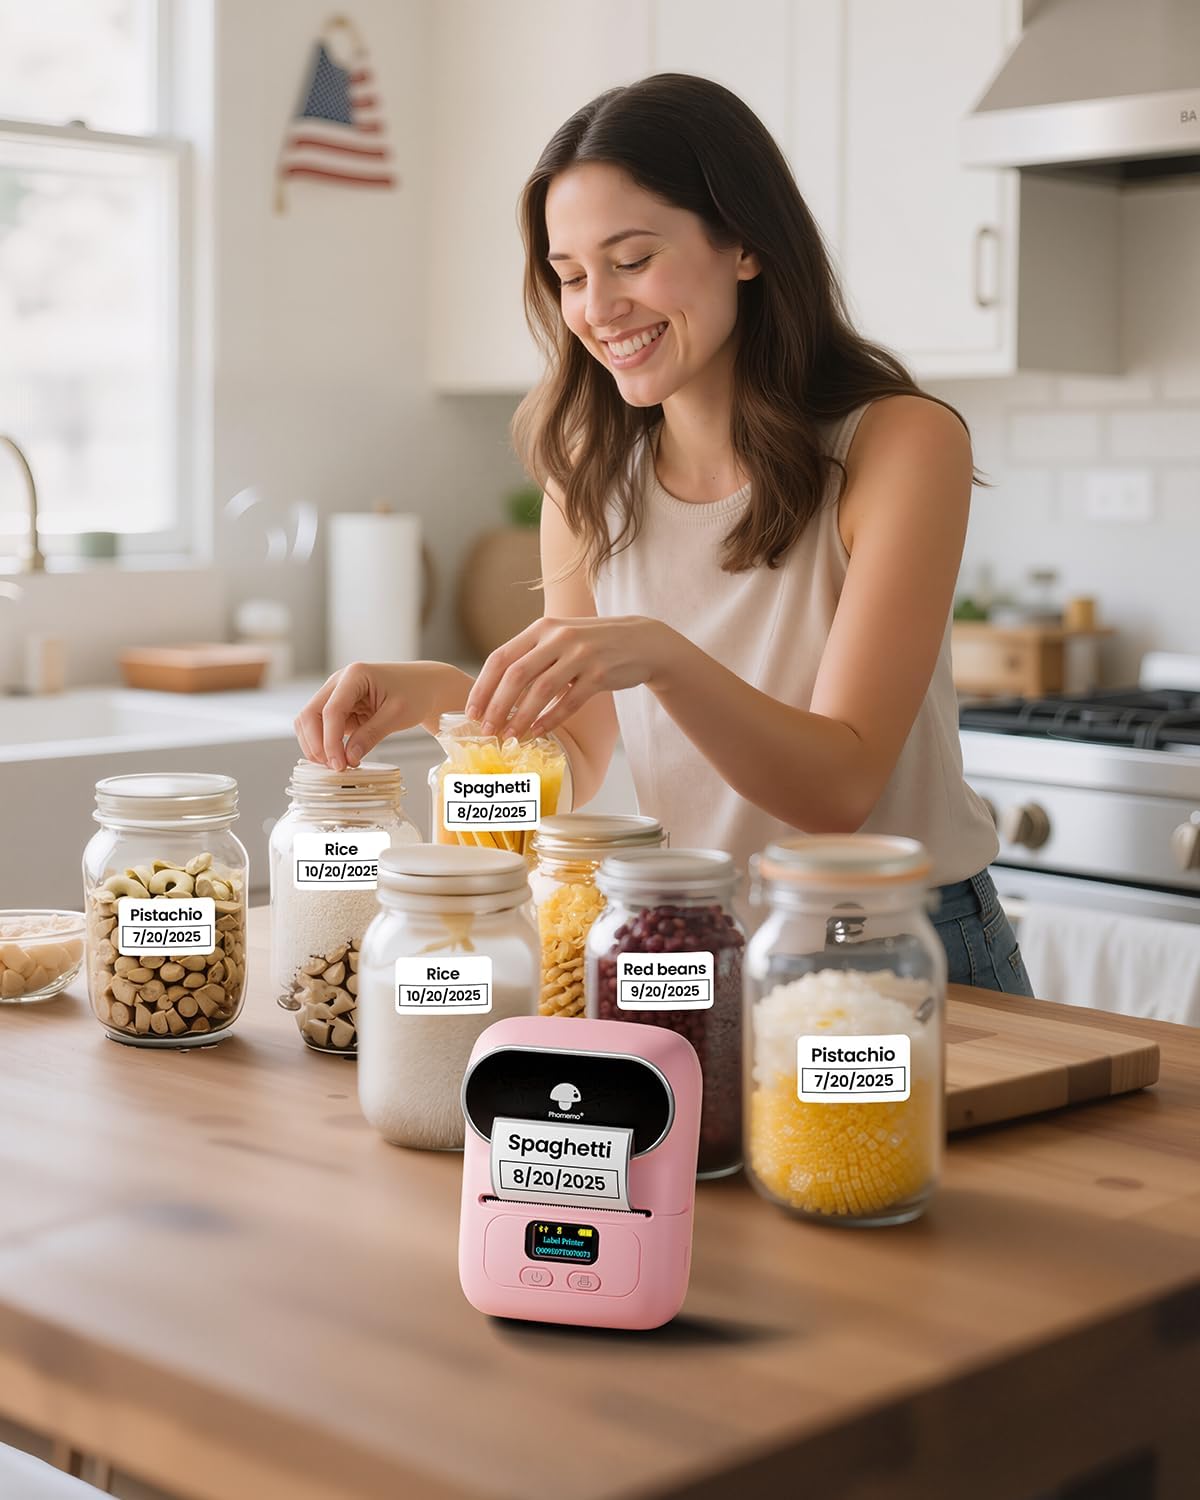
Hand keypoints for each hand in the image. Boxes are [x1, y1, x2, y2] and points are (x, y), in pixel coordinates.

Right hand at [295, 661, 457, 770]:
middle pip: (310, 714)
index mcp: (355, 675)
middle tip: (334, 768)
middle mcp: (339, 682)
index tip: (338, 764)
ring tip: (335, 765)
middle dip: (317, 744)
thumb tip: (348, 758)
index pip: (331, 710)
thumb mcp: (397, 715)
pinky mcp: (338, 707)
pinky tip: (336, 758)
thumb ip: (371, 735)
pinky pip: (320, 726)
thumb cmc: (415, 693)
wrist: (423, 685)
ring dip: (315, 745)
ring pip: (309, 721)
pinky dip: (323, 743)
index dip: (330, 741)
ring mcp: (336, 694)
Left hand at [465, 616, 680, 740]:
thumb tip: (497, 691)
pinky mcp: (599, 674)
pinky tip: (539, 732)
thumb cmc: (592, 644)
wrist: (642, 641)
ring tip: (510, 736)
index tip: (472, 711)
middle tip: (487, 730)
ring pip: (541, 691)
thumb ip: (531, 656)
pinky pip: (569, 702)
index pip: (501, 657)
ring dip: (522, 717)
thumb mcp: (559, 638)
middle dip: (497, 706)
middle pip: (516, 675)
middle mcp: (558, 637)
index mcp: (541, 628)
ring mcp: (580, 655)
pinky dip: (551, 719)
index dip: (483, 686)